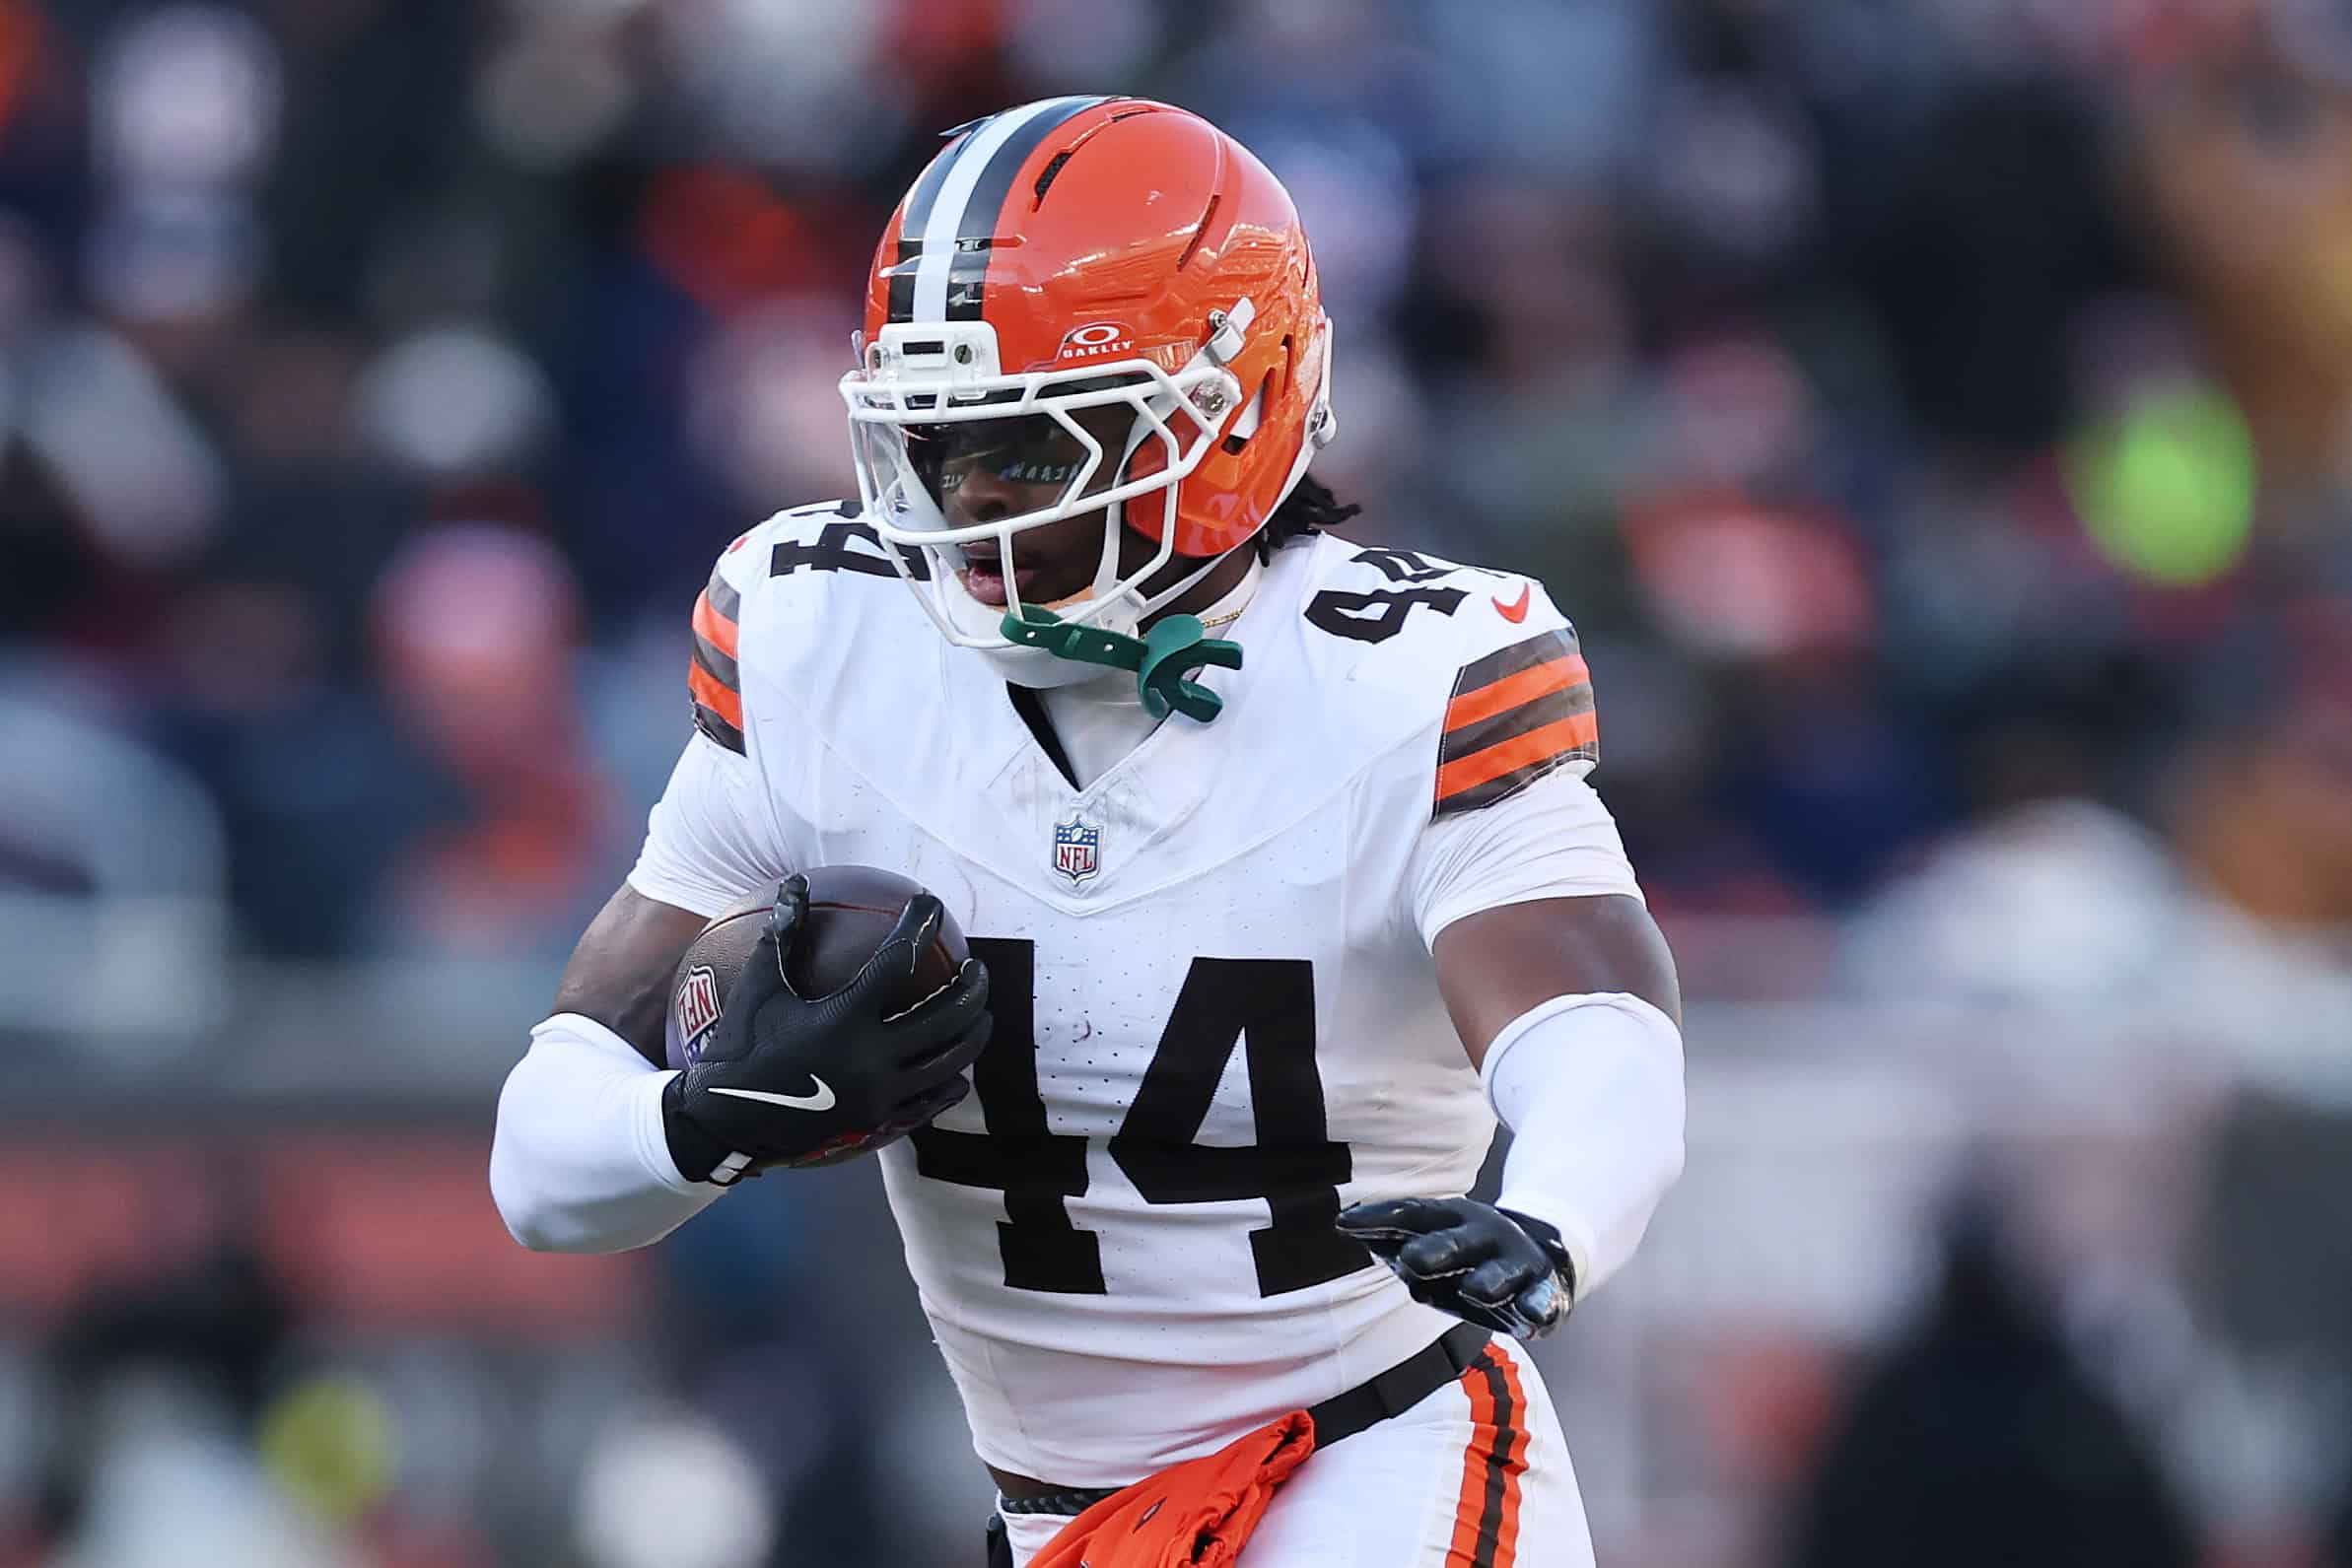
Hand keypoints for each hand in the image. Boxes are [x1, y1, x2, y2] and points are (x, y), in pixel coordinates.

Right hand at [663, 876, 989, 1180]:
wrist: (726, 1122)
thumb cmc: (739, 1046)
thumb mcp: (758, 986)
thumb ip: (783, 934)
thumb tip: (796, 882)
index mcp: (842, 1019)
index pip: (898, 962)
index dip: (918, 927)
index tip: (930, 906)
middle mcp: (870, 1058)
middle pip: (945, 1017)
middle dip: (971, 987)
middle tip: (977, 966)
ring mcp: (879, 1094)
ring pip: (948, 1061)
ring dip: (973, 1033)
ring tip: (981, 1012)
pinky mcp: (878, 1121)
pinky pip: (929, 1102)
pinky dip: (950, 1083)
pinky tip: (960, 1071)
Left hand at [1336, 1197, 1575, 1340]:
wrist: (1542, 1255)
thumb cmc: (1469, 1254)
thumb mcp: (1434, 1241)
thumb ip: (1397, 1241)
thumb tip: (1348, 1227)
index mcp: (1451, 1219)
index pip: (1412, 1215)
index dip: (1379, 1219)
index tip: (1343, 1224)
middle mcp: (1484, 1235)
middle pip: (1456, 1242)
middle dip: (1436, 1251)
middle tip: (1410, 1261)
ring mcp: (1514, 1264)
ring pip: (1499, 1274)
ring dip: (1488, 1282)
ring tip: (1475, 1290)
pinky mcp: (1543, 1292)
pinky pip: (1542, 1301)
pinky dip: (1539, 1308)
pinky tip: (1532, 1317)